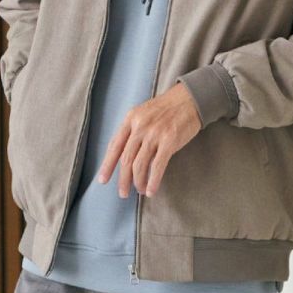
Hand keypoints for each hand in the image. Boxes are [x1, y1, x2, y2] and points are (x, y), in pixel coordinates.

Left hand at [96, 81, 202, 197]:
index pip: (114, 146)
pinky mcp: (169, 141)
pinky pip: (157, 166)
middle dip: (123, 179)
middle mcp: (140, 127)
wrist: (189, 99)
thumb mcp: (143, 114)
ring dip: (138, 182)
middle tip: (123, 193)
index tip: (103, 180)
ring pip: (140, 165)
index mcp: (130, 119)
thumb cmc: (166, 109)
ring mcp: (154, 134)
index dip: (107, 165)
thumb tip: (125, 157)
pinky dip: (153, 181)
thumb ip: (133, 131)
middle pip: (126, 159)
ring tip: (139, 191)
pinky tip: (151, 190)